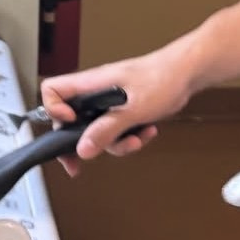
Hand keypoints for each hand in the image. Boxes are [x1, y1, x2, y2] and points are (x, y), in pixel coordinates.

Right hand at [40, 48, 191, 174]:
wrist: (186, 74)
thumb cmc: (162, 76)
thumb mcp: (132, 109)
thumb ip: (107, 130)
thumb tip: (83, 149)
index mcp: (91, 84)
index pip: (53, 92)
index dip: (53, 112)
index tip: (67, 129)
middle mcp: (96, 93)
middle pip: (71, 121)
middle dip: (80, 143)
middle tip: (78, 164)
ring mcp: (109, 103)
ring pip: (97, 132)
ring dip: (116, 143)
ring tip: (136, 139)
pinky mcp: (123, 111)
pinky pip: (116, 132)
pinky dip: (130, 137)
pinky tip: (146, 131)